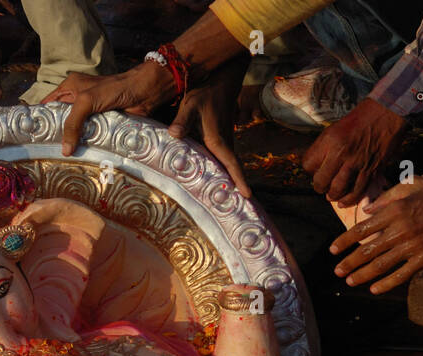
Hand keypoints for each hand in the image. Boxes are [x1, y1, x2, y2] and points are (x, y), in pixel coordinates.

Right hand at [44, 63, 174, 154]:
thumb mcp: (86, 101)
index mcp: (69, 88)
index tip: (31, 138)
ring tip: (59, 160)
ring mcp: (90, 114)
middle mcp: (78, 100)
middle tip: (44, 154)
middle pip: (61, 121)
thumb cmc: (114, 89)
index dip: (40, 119)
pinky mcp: (103, 125)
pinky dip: (86, 147)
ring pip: (76, 132)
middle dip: (55, 136)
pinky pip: (90, 138)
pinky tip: (79, 159)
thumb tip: (64, 149)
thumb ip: (73, 123)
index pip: (48, 105)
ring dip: (72, 144)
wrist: (143, 93)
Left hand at [168, 55, 250, 196]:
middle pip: (230, 170)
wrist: (221, 80)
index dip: (239, 180)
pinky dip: (222, 169)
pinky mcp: (221, 137)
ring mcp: (225, 140)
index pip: (232, 164)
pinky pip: (222, 157)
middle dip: (234, 188)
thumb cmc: (205, 92)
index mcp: (218, 140)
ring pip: (227, 164)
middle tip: (236, 209)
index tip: (247, 195)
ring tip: (226, 200)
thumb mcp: (190, 105)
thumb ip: (182, 120)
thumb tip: (174, 134)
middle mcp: (224, 143)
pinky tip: (213, 178)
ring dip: (228, 180)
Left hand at [302, 97, 406, 203]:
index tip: (315, 169)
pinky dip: (349, 199)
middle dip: (319, 186)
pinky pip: (357, 191)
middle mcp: (341, 153)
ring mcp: (357, 163)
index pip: (308, 164)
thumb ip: (325, 146)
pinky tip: (343, 202)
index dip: (310, 169)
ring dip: (332, 195)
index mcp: (330, 140)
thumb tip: (316, 164)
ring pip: (337, 189)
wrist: (388, 112)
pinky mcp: (371, 170)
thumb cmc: (361, 118)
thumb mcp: (335, 127)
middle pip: (321, 181)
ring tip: (331, 194)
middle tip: (322, 185)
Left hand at [330, 176, 422, 294]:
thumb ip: (386, 197)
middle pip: (367, 250)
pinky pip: (402, 275)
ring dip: (362, 275)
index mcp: (394, 210)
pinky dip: (386, 284)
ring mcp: (413, 246)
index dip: (344, 241)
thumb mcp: (410, 184)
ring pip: (381, 265)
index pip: (361, 229)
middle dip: (349, 262)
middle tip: (337, 271)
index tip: (332, 249)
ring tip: (349, 281)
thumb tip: (366, 210)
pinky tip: (374, 289)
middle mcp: (401, 229)